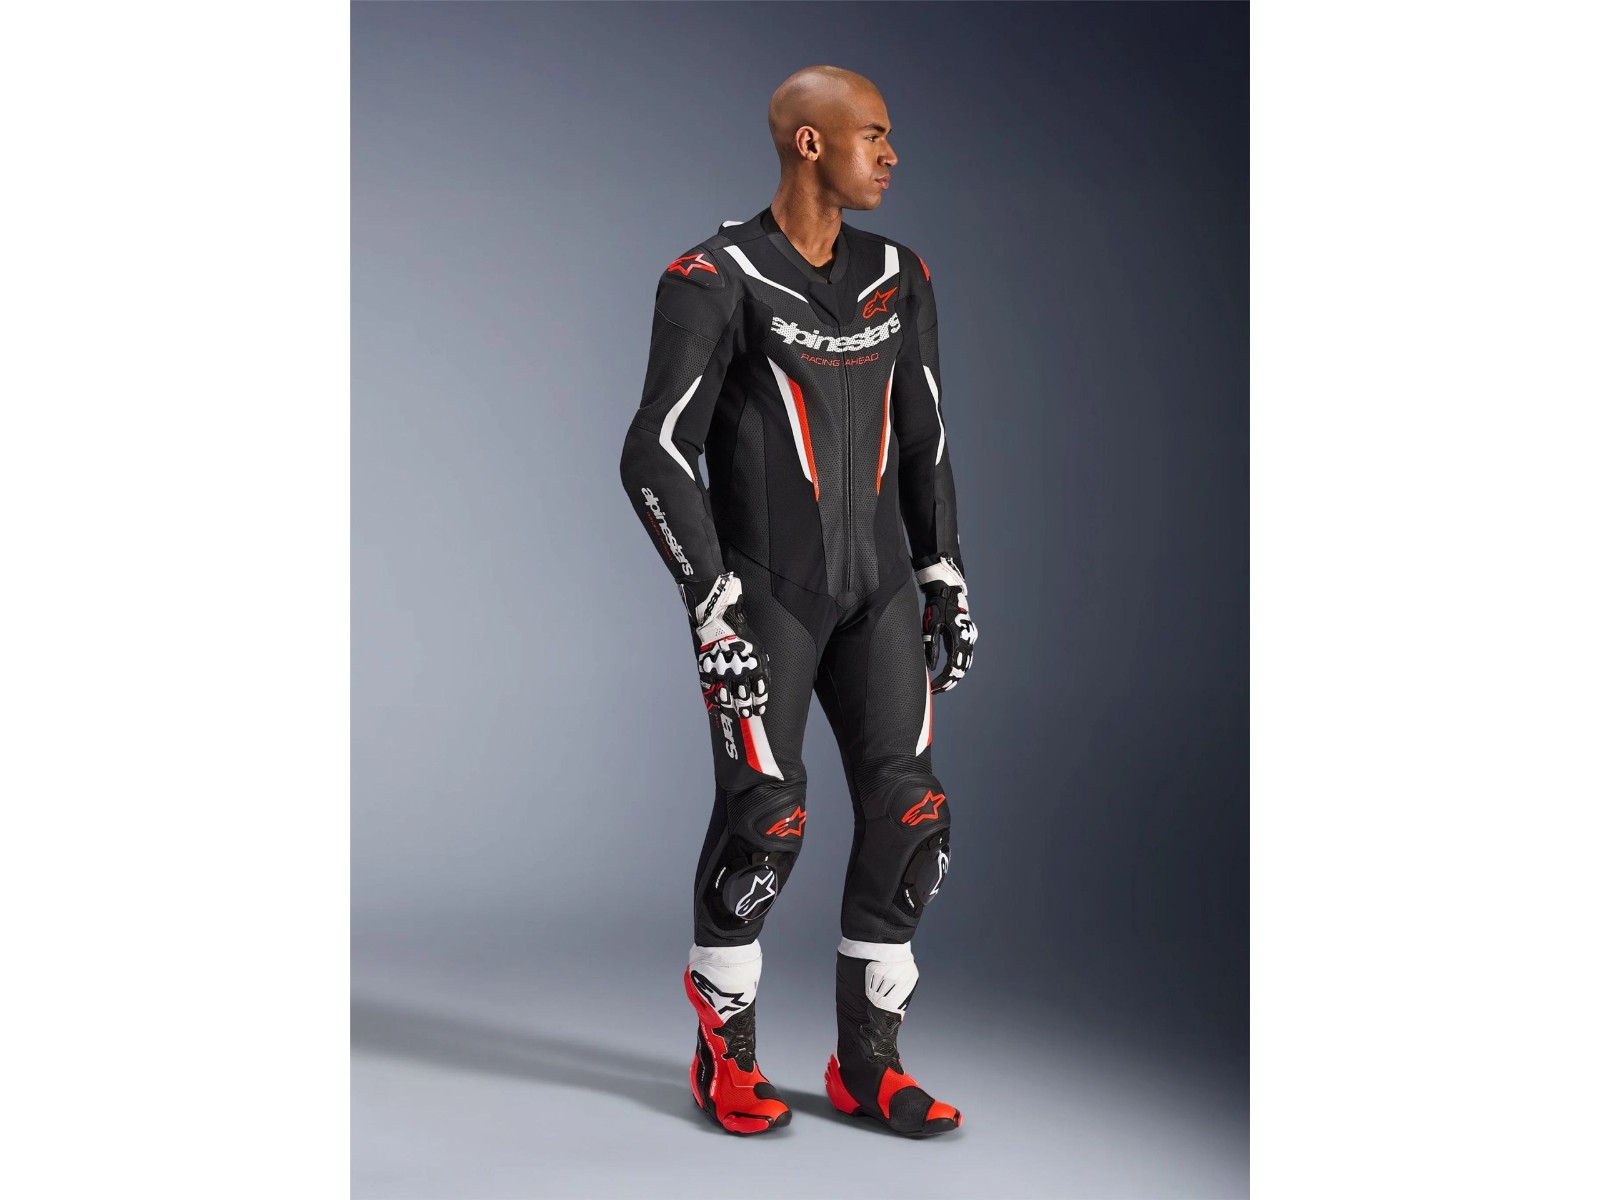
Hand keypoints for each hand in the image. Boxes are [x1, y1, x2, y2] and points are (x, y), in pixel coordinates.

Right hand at [686, 572, 771, 717]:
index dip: (759, 702)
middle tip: (746, 714)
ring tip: (733, 712)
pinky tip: (717, 705)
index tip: (759, 710)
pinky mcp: (709, 669)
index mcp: (755, 665)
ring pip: (727, 696)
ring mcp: (723, 671)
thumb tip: (763, 683)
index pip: (760, 691)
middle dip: (746, 708)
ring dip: (731, 706)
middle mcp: (739, 671)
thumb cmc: (742, 635)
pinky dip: (714, 699)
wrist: (720, 620)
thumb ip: (761, 667)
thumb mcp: (759, 649)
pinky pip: (711, 689)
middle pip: (743, 697)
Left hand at [916, 555, 976, 693]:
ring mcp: (968, 638)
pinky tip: (947, 671)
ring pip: (964, 663)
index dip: (944, 681)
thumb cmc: (938, 607)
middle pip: (961, 669)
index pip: (953, 668)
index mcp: (960, 639)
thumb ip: (930, 647)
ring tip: (941, 685)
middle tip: (936, 690)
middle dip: (949, 681)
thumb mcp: (931, 627)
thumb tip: (930, 668)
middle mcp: (967, 640)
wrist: (948, 591)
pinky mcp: (965, 636)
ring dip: (954, 674)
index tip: (934, 688)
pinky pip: (963, 655)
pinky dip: (956, 665)